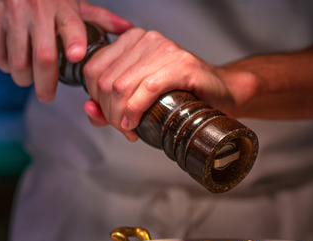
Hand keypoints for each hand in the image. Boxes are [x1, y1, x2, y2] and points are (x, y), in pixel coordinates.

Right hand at [0, 0, 131, 102]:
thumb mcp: (73, 0)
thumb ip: (99, 17)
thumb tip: (127, 29)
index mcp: (61, 5)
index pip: (71, 25)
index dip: (74, 41)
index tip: (77, 56)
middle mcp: (36, 10)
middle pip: (44, 56)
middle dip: (46, 83)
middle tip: (47, 95)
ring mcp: (12, 16)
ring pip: (18, 61)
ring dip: (24, 78)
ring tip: (29, 81)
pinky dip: (6, 67)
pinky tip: (13, 66)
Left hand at [81, 28, 239, 140]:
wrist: (222, 93)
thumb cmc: (183, 94)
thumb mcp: (140, 96)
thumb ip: (111, 102)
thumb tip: (90, 110)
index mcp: (131, 40)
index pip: (93, 69)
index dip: (95, 100)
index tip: (111, 119)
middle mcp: (145, 39)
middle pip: (105, 80)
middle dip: (109, 113)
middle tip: (123, 129)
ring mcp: (164, 49)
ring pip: (121, 86)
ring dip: (121, 116)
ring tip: (130, 130)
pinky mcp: (181, 64)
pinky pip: (146, 88)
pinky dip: (135, 110)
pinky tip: (135, 123)